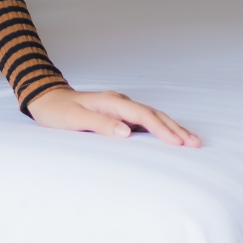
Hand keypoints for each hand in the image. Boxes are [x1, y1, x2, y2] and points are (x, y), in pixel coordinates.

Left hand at [26, 86, 201, 146]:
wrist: (46, 99)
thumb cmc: (58, 111)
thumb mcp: (74, 119)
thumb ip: (100, 124)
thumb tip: (127, 131)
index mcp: (111, 102)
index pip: (143, 116)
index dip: (161, 129)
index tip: (178, 143)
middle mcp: (119, 101)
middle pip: (153, 114)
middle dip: (175, 128)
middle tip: (196, 143)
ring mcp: (120, 106)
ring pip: (151, 116)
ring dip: (171, 128)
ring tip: (190, 140)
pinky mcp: (119, 112)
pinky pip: (144, 120)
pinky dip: (159, 127)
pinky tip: (169, 136)